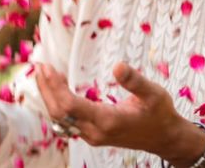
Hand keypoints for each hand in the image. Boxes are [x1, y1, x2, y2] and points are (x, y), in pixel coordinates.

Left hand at [34, 62, 189, 153]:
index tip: (47, 67)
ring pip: (61, 119)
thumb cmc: (160, 115)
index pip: (70, 106)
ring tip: (43, 73)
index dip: (55, 87)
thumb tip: (118, 66)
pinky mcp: (92, 135)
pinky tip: (57, 87)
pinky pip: (67, 121)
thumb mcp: (154, 94)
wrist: (165, 138)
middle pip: (60, 113)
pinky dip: (58, 103)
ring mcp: (92, 135)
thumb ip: (135, 81)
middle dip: (46, 89)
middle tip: (39, 65)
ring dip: (49, 96)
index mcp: (108, 120)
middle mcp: (96, 131)